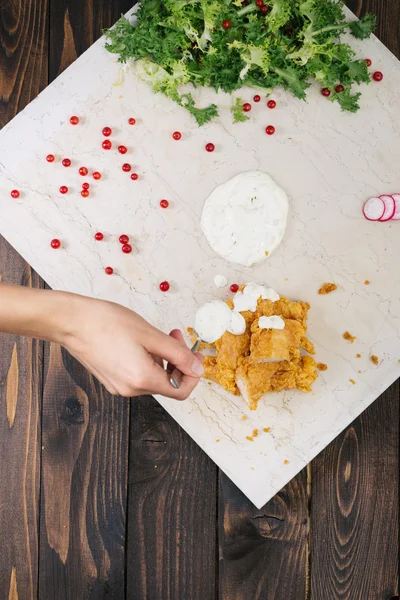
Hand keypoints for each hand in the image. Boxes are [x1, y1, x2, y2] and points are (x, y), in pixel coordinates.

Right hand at [60, 295, 203, 399]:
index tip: (195, 354)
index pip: (181, 390)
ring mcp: (119, 386)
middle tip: (176, 336)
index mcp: (142, 379)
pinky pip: (139, 375)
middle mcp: (130, 389)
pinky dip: (148, 361)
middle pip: (167, 384)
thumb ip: (177, 353)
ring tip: (158, 336)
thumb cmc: (106, 323)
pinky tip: (143, 343)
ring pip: (153, 378)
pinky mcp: (111, 379)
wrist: (72, 322)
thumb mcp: (150, 334)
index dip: (193, 373)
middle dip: (178, 361)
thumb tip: (197, 369)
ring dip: (163, 359)